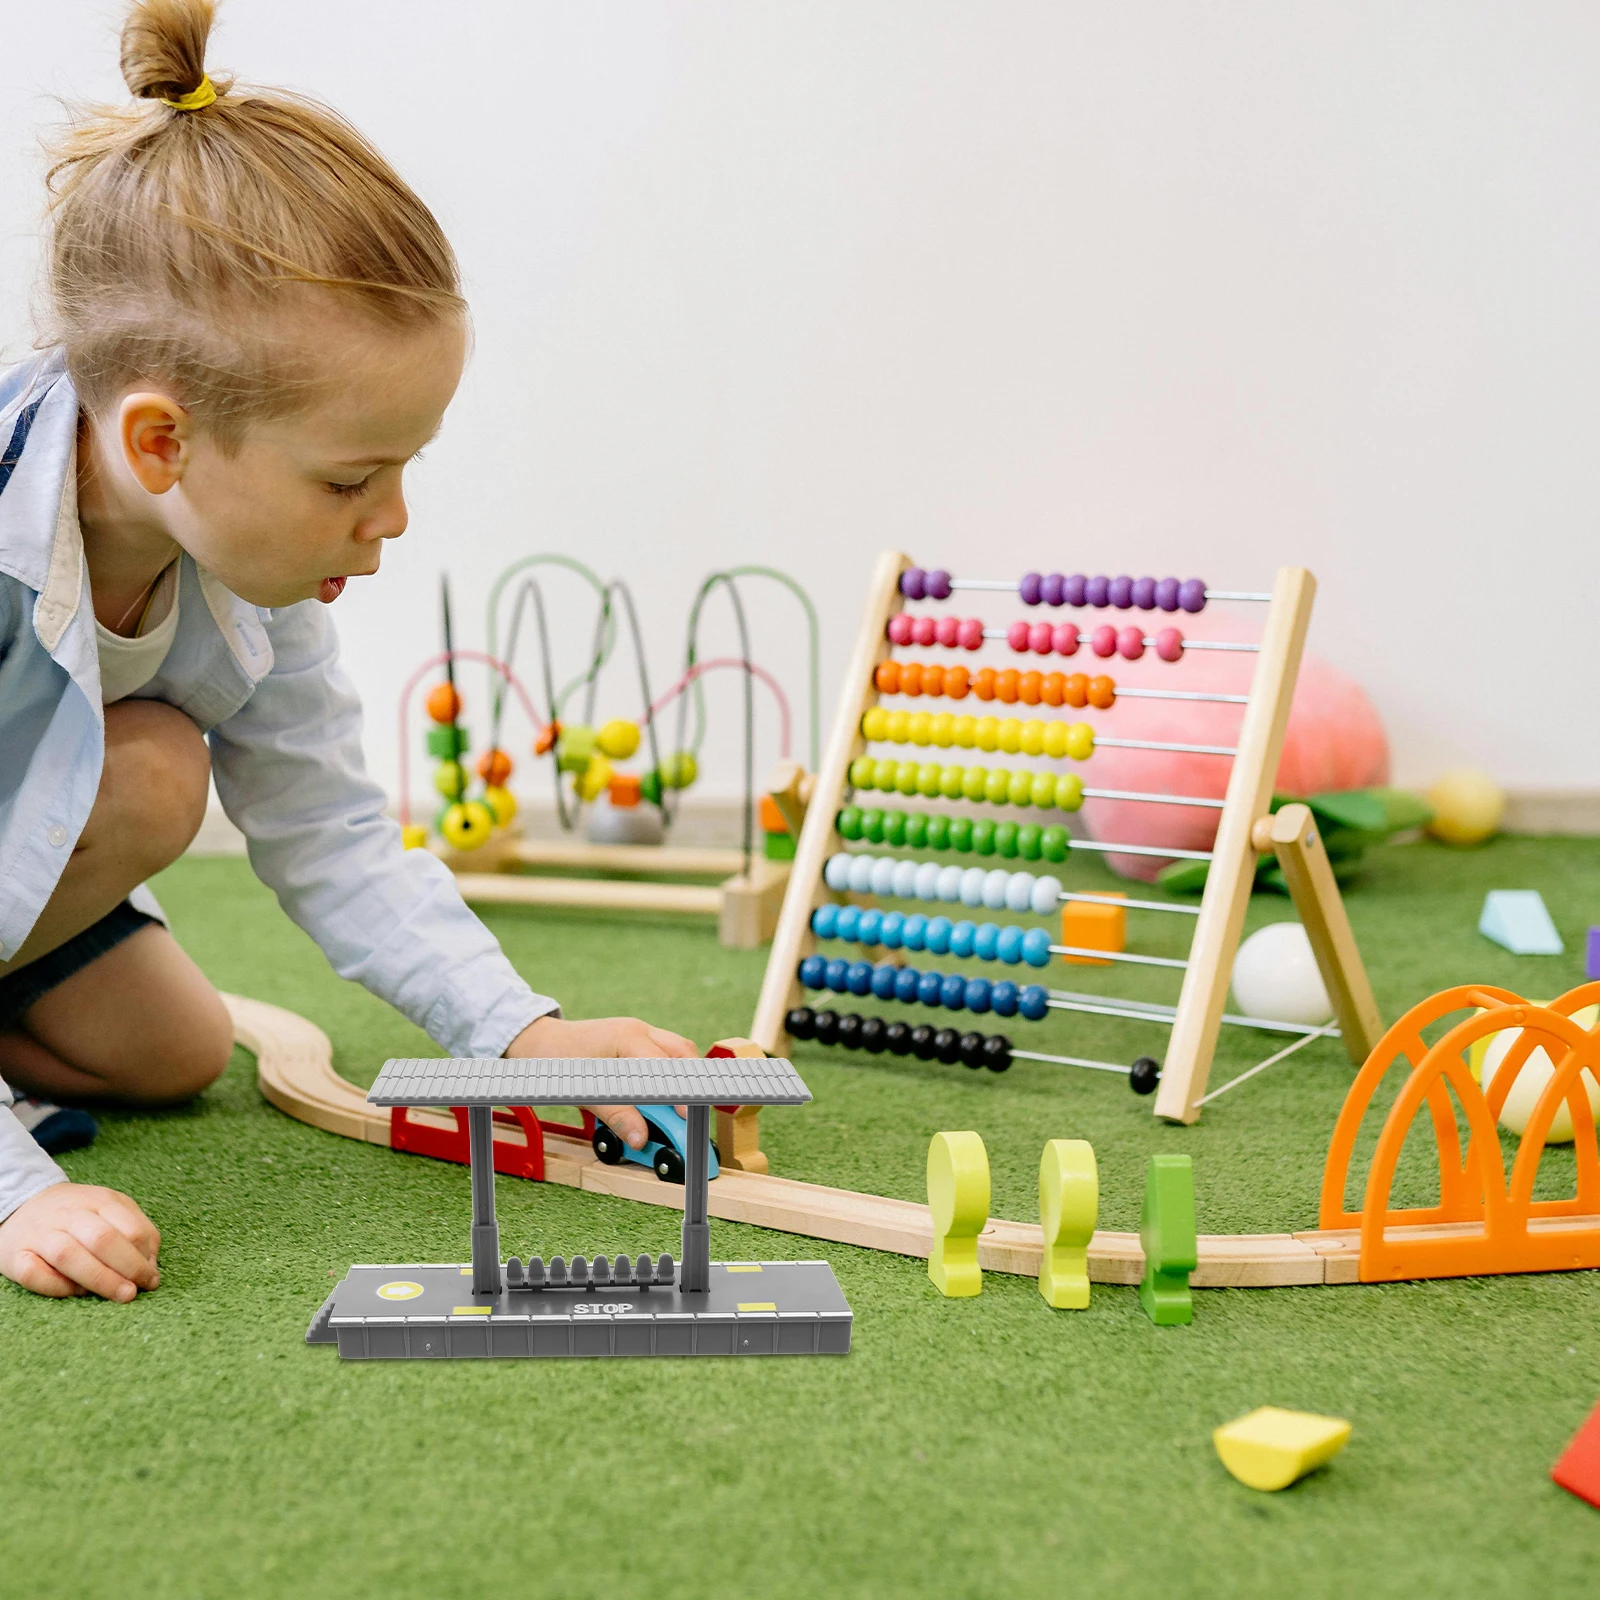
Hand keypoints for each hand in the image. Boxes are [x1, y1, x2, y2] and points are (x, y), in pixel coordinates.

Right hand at [0, 1182, 160, 1300]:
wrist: (23, 1203)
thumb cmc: (78, 1213)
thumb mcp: (111, 1209)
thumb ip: (136, 1230)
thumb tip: (151, 1266)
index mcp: (99, 1201)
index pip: (130, 1227)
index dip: (144, 1256)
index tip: (151, 1278)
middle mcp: (70, 1215)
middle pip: (102, 1240)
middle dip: (126, 1268)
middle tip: (136, 1291)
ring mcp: (41, 1234)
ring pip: (68, 1255)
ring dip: (98, 1279)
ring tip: (118, 1295)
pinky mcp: (15, 1255)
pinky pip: (33, 1274)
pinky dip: (56, 1287)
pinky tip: (76, 1293)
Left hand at [505, 1013, 697, 1150]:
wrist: (539, 1041)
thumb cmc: (555, 1060)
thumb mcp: (583, 1092)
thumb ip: (616, 1114)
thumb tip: (641, 1138)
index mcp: (627, 1037)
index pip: (666, 1067)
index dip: (680, 1093)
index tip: (687, 1116)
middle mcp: (640, 1030)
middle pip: (682, 1055)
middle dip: (690, 1085)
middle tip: (687, 1116)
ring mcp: (641, 1033)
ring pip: (677, 1055)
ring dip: (680, 1081)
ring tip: (674, 1110)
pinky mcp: (638, 1042)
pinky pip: (664, 1058)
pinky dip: (668, 1078)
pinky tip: (660, 1098)